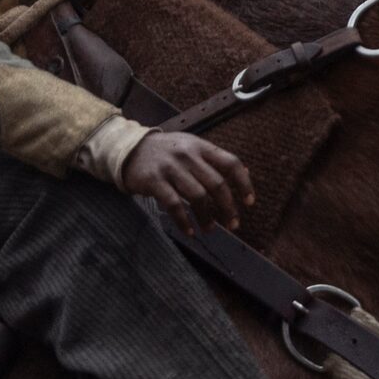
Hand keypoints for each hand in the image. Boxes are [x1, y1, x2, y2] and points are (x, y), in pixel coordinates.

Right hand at [122, 130, 255, 234]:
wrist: (128, 149)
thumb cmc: (166, 152)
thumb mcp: (191, 147)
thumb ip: (214, 159)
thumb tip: (246, 172)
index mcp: (200, 146)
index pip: (230, 163)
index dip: (244, 184)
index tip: (249, 203)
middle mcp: (188, 155)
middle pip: (216, 184)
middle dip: (228, 208)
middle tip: (234, 225)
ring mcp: (170, 167)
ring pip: (197, 196)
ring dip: (207, 217)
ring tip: (210, 229)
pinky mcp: (154, 181)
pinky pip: (174, 205)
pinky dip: (184, 221)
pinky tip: (190, 231)